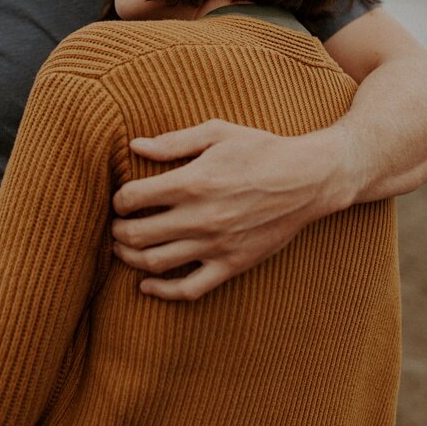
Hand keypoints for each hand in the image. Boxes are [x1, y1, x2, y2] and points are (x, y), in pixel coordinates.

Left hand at [109, 115, 337, 298]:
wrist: (309, 179)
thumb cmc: (262, 150)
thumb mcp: (218, 133)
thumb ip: (173, 142)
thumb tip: (135, 146)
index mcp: (192, 182)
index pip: (132, 198)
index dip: (120, 199)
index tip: (123, 199)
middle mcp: (200, 217)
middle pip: (136, 234)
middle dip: (118, 230)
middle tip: (117, 225)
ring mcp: (216, 245)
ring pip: (155, 263)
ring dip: (130, 258)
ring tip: (125, 249)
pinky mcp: (232, 264)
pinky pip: (189, 289)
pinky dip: (161, 292)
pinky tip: (146, 285)